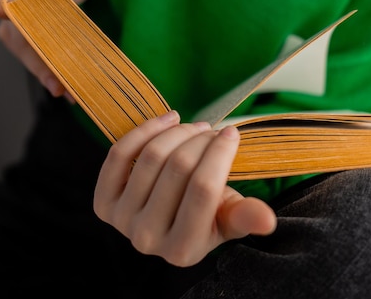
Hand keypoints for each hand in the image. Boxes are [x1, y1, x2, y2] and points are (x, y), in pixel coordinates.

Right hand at [0, 0, 114, 98]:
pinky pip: (35, 64)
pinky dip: (50, 79)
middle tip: (40, 48)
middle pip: (25, 21)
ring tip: (59, 87)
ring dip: (42, 69)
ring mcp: (21, 28)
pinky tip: (67, 93)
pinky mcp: (26, 48)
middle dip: (31, 40)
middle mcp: (26, 2)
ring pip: (27, 50)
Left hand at [93, 111, 276, 266]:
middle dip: (201, 139)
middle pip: (178, 168)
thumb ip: (246, 216)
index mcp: (184, 250)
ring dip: (177, 132)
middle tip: (213, 130)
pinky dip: (145, 130)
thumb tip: (268, 219)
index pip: (204, 189)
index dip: (220, 153)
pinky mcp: (102, 202)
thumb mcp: (228, 220)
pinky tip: (167, 120)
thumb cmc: (205, 218)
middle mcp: (147, 240)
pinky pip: (120, 154)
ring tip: (195, 127)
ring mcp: (121, 221)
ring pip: (151, 157)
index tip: (231, 132)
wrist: (166, 223)